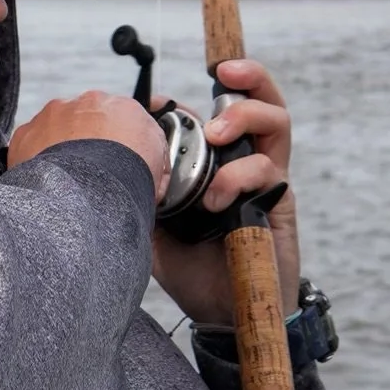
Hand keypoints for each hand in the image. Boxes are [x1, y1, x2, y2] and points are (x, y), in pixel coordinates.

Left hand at [8, 91, 169, 198]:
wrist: (85, 191)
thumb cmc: (125, 180)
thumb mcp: (159, 168)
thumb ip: (154, 155)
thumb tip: (153, 165)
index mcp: (124, 107)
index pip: (122, 118)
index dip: (119, 141)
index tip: (117, 159)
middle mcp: (88, 102)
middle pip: (88, 119)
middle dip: (88, 140)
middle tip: (91, 171)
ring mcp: (54, 114)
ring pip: (57, 128)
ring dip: (60, 147)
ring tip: (67, 179)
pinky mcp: (27, 132)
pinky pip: (31, 143)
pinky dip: (36, 158)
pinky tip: (46, 180)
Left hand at [149, 58, 302, 331]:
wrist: (222, 314)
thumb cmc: (189, 267)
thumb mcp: (153, 227)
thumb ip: (141, 193)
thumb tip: (109, 160)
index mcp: (213, 161)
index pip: (209, 112)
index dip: (187, 99)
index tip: (156, 98)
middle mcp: (243, 160)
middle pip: (258, 100)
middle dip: (245, 76)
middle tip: (219, 74)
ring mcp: (265, 179)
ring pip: (275, 122)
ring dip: (244, 116)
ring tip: (214, 133)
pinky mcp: (280, 203)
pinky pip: (268, 171)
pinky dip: (239, 176)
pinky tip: (216, 199)